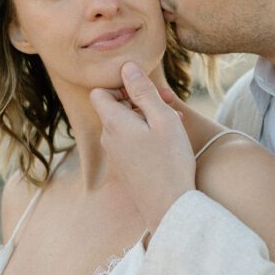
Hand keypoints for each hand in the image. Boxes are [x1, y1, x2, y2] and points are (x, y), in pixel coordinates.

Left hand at [90, 62, 195, 234]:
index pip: (99, 92)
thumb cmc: (170, 161)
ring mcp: (115, 154)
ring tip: (175, 123)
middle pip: (115, 107)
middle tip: (168, 102)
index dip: (120, 85)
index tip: (144, 89)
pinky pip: (130, 141)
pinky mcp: (125, 167)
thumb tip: (126, 67)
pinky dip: (146, 134)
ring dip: (147, 117)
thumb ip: (143, 91)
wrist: (170, 207)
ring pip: (126, 124)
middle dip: (140, 100)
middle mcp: (108, 138)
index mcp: (113, 123)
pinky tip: (169, 141)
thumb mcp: (162, 119)